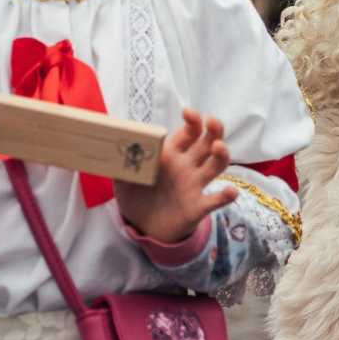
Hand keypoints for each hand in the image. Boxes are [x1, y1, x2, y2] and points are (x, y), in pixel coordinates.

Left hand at [116, 108, 236, 243]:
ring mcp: (195, 186)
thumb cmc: (136, 196)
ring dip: (221, 155)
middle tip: (211, 122)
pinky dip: (225, 196)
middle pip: (208, 142)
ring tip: (218, 148)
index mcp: (172, 154)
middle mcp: (187, 166)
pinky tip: (230, 191)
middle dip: (213, 129)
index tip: (188, 112)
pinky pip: (215, 200)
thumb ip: (119, 163)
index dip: (192, 120)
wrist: (142, 227)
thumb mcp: (123, 178)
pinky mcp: (197, 207)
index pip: (189, 132)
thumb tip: (108, 147)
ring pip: (217, 165)